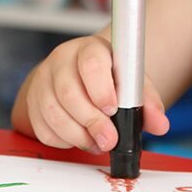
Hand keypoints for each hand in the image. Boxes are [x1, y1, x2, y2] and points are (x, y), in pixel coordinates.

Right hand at [18, 34, 168, 153]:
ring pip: (53, 112)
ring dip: (77, 135)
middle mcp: (61, 60)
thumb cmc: (107, 78)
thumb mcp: (131, 83)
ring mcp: (43, 80)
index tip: (112, 110)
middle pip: (68, 92)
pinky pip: (42, 127)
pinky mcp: (32, 101)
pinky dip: (63, 140)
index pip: (91, 63)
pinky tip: (79, 138)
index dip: (101, 89)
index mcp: (89, 49)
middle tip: (109, 139)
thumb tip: (160, 124)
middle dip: (91, 121)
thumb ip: (147, 102)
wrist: (79, 75)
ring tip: (97, 142)